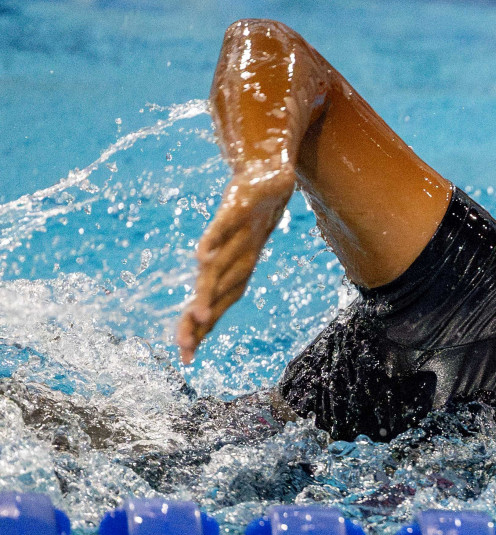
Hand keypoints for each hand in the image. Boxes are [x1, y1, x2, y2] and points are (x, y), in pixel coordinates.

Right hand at [176, 166, 294, 362]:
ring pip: (221, 267)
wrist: (271, 175)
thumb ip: (214, 274)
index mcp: (238, 271)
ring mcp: (240, 234)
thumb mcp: (234, 250)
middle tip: (185, 347)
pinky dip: (214, 241)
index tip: (185, 358)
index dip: (202, 331)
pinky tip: (201, 256)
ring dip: (207, 290)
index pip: (217, 305)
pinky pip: (224, 226)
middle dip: (202, 321)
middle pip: (218, 294)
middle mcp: (240, 258)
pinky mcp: (237, 207)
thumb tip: (198, 305)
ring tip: (196, 313)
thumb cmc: (253, 218)